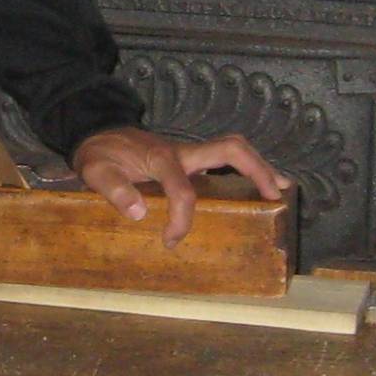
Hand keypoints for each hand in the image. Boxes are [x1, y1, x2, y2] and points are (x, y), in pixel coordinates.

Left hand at [71, 127, 283, 247]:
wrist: (97, 133)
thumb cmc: (99, 154)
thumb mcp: (95, 170)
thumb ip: (112, 189)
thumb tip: (138, 213)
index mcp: (161, 158)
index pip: (183, 189)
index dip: (182, 218)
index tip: (170, 242)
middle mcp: (182, 152)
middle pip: (229, 149)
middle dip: (256, 169)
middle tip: (274, 196)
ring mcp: (189, 154)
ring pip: (232, 151)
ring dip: (259, 167)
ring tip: (281, 190)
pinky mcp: (190, 160)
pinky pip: (224, 161)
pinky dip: (246, 170)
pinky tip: (260, 185)